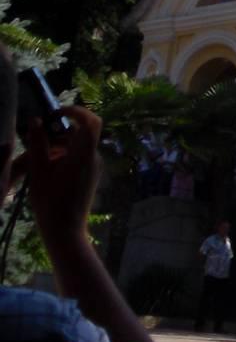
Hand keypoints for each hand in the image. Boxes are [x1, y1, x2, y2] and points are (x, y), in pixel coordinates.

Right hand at [23, 106, 100, 246]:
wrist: (65, 230)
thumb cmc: (50, 202)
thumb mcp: (38, 172)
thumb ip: (38, 144)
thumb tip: (35, 121)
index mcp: (83, 155)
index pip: (91, 122)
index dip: (77, 111)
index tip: (56, 112)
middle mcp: (93, 158)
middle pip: (80, 134)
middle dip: (58, 134)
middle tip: (37, 142)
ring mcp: (94, 166)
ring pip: (77, 146)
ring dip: (58, 147)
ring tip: (35, 161)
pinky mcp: (90, 174)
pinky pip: (78, 157)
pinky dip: (62, 157)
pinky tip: (45, 170)